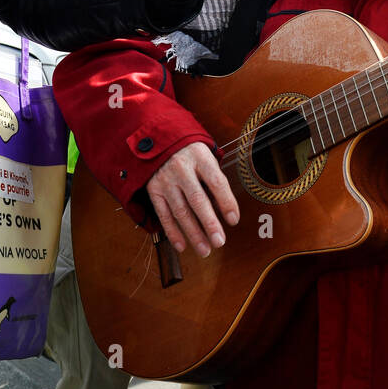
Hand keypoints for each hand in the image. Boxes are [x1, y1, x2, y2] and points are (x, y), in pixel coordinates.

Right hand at [145, 142, 239, 256]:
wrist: (157, 139)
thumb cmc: (189, 151)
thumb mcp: (205, 154)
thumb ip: (214, 178)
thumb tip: (226, 210)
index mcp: (199, 156)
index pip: (216, 181)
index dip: (226, 202)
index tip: (234, 220)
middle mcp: (181, 168)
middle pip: (198, 199)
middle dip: (209, 223)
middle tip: (220, 242)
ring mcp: (165, 179)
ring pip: (181, 211)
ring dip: (193, 233)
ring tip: (205, 249)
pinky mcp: (153, 189)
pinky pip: (164, 214)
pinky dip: (172, 232)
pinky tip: (182, 245)